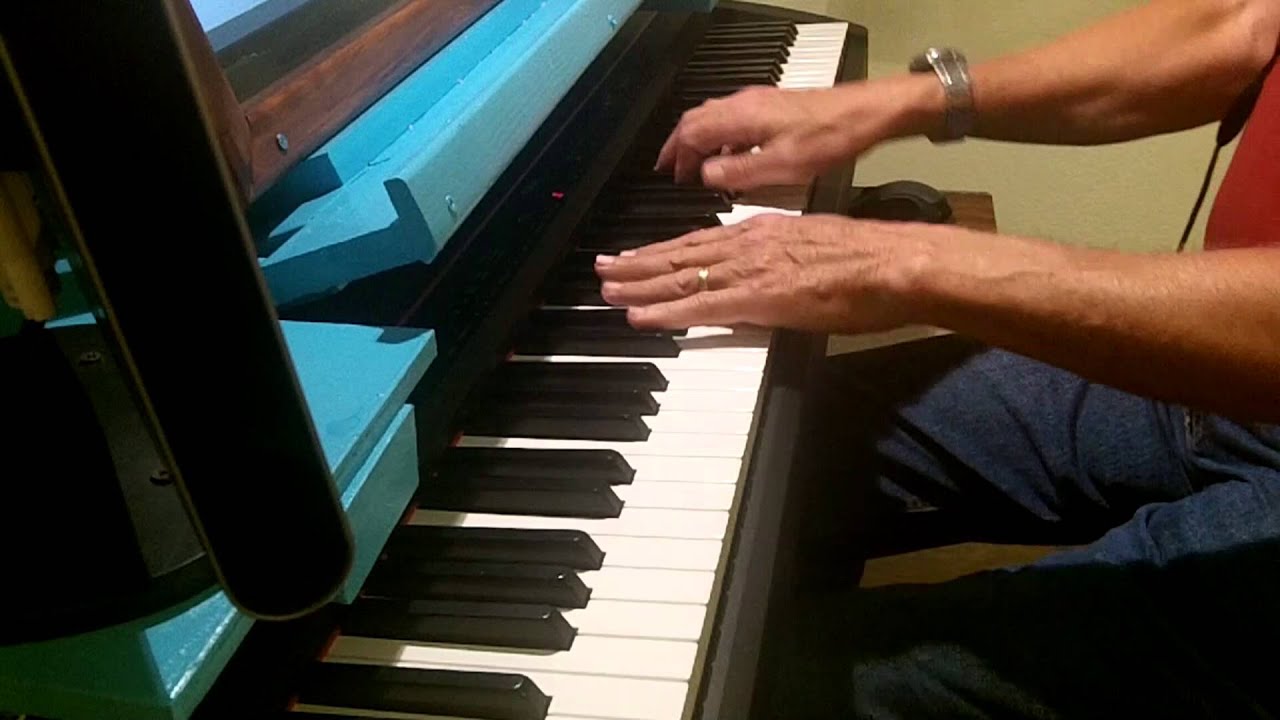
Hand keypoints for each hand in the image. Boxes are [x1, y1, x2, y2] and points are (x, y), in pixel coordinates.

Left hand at [594, 213, 932, 332]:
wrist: (896, 264)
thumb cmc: (870, 261)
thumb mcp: (816, 248)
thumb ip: (783, 258)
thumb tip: (767, 273)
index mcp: (764, 231)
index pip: (700, 240)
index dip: (663, 251)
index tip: (635, 256)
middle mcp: (749, 244)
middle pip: (681, 256)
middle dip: (638, 264)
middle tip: (603, 269)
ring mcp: (752, 271)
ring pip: (682, 278)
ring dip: (640, 285)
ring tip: (608, 288)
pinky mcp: (760, 299)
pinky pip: (701, 307)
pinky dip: (665, 311)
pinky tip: (639, 315)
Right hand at [656, 77, 938, 189]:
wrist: (865, 114)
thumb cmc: (829, 138)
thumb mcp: (780, 166)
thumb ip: (737, 174)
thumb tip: (705, 177)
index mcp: (740, 117)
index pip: (691, 133)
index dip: (677, 157)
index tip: (672, 178)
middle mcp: (744, 104)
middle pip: (695, 120)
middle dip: (678, 145)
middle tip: (668, 168)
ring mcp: (758, 102)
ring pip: (712, 117)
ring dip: (697, 140)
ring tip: (692, 163)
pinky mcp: (772, 107)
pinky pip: (731, 118)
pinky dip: (718, 137)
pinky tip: (728, 156)